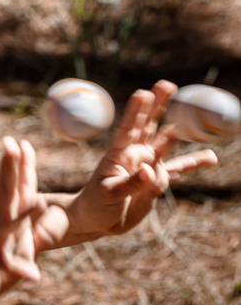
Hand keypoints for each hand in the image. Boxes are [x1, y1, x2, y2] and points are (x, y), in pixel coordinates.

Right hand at [0, 138, 67, 304]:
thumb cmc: (1, 266)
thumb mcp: (25, 247)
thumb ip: (41, 228)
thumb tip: (54, 208)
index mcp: (10, 218)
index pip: (18, 188)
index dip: (22, 166)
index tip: (23, 142)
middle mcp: (0, 226)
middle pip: (5, 194)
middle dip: (9, 169)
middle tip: (10, 144)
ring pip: (6, 226)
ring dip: (22, 215)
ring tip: (38, 202)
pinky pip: (7, 267)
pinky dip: (19, 269)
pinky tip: (33, 274)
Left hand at [68, 80, 218, 237]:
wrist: (98, 220)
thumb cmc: (95, 204)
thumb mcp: (109, 193)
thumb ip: (130, 183)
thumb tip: (150, 171)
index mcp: (119, 155)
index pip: (128, 129)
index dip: (136, 112)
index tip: (142, 92)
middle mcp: (135, 156)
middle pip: (149, 126)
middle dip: (158, 105)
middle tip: (167, 84)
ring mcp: (147, 166)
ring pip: (166, 143)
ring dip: (179, 128)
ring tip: (192, 112)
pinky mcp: (156, 181)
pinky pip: (178, 169)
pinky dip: (194, 163)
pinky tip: (210, 156)